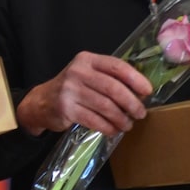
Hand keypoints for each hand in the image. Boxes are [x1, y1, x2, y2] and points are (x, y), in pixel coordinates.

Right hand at [16, 51, 152, 137]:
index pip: (116, 66)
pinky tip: (113, 130)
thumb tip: (140, 92)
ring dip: (121, 118)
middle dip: (131, 103)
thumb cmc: (72, 88)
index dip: (135, 79)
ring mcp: (70, 90)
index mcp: (87, 59)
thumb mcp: (87, 74)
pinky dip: (108, 127)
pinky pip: (95, 120)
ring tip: (127, 124)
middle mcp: (78, 72)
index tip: (147, 91)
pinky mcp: (66, 109)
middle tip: (140, 113)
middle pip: (113, 88)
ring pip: (106, 106)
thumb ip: (108, 77)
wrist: (41, 102)